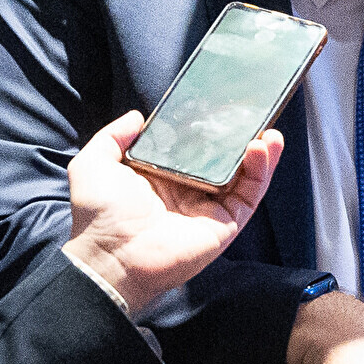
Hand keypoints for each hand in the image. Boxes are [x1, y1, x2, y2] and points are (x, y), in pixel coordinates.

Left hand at [59, 112, 282, 315]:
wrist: (111, 255)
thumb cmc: (99, 214)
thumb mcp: (95, 163)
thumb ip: (113, 136)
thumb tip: (137, 117)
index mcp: (163, 177)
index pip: (196, 148)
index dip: (212, 130)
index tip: (224, 109)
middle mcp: (189, 192)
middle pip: (226, 161)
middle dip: (243, 140)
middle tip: (255, 117)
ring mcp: (208, 210)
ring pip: (244, 178)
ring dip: (261, 155)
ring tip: (268, 131)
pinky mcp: (223, 226)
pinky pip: (248, 197)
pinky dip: (259, 173)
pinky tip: (261, 150)